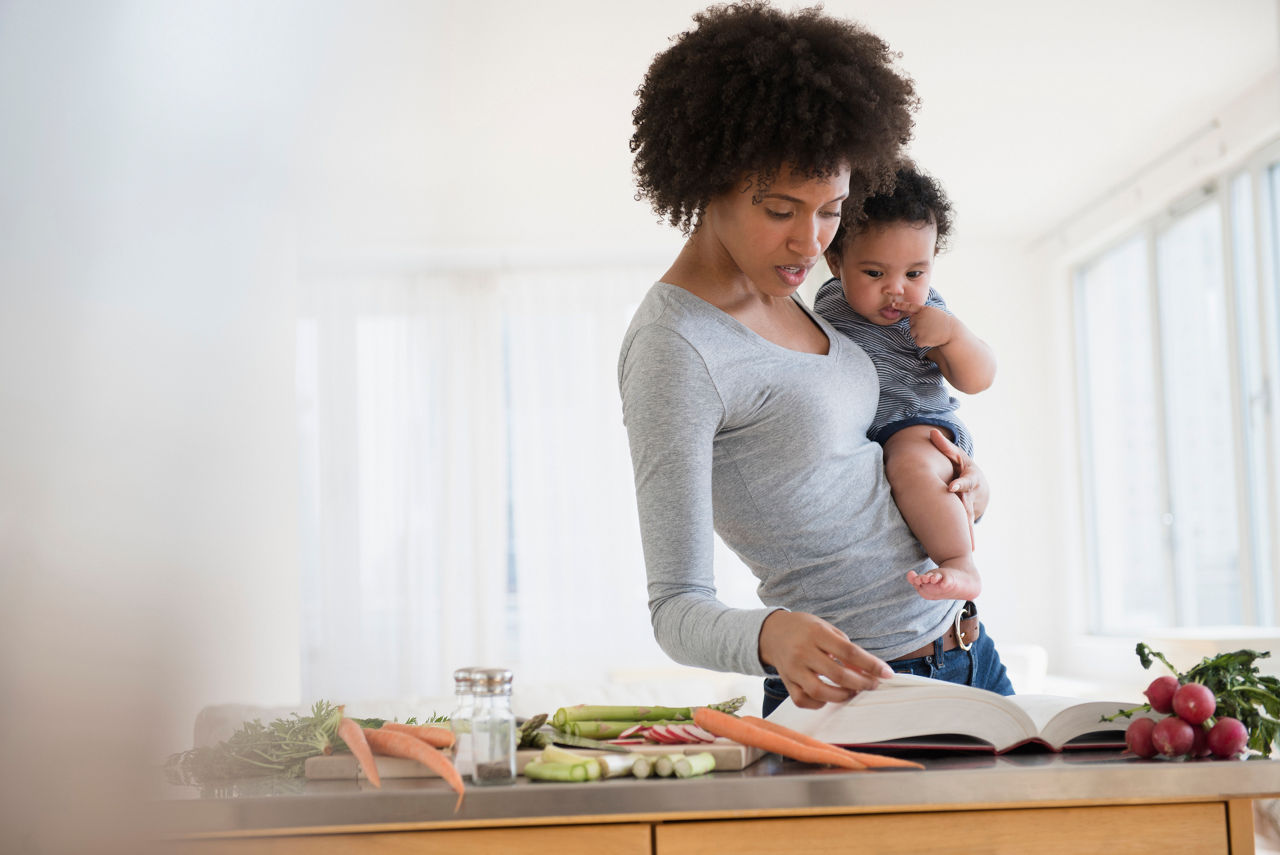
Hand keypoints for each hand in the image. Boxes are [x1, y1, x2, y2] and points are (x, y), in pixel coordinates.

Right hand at [758, 610, 893, 708]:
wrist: (771, 632)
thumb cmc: (805, 629)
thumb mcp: (826, 629)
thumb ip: (846, 648)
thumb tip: (867, 671)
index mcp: (816, 634)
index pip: (849, 652)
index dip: (871, 665)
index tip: (887, 673)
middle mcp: (803, 652)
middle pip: (837, 674)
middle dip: (861, 683)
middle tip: (873, 684)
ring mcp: (793, 669)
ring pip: (820, 691)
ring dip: (842, 696)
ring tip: (853, 692)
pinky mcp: (786, 682)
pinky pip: (803, 700)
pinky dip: (820, 703)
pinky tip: (829, 697)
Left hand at [890, 300, 953, 348]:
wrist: (952, 332)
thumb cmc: (945, 323)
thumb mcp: (934, 312)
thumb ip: (923, 313)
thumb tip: (912, 316)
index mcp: (923, 310)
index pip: (910, 307)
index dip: (901, 305)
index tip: (893, 305)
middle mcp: (918, 318)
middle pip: (911, 323)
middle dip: (918, 326)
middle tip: (930, 328)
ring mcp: (918, 329)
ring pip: (913, 333)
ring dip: (920, 335)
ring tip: (932, 333)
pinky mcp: (919, 339)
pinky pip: (917, 341)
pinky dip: (923, 342)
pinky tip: (931, 339)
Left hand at [929, 428, 986, 547]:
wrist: (978, 483)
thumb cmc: (963, 466)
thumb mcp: (956, 455)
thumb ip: (944, 446)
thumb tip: (932, 432)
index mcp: (969, 479)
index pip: (964, 481)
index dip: (959, 484)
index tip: (952, 487)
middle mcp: (970, 495)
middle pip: (967, 505)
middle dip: (964, 514)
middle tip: (961, 521)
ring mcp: (969, 507)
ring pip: (967, 520)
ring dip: (968, 533)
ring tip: (968, 547)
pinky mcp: (966, 517)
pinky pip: (963, 529)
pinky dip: (965, 540)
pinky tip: (966, 552)